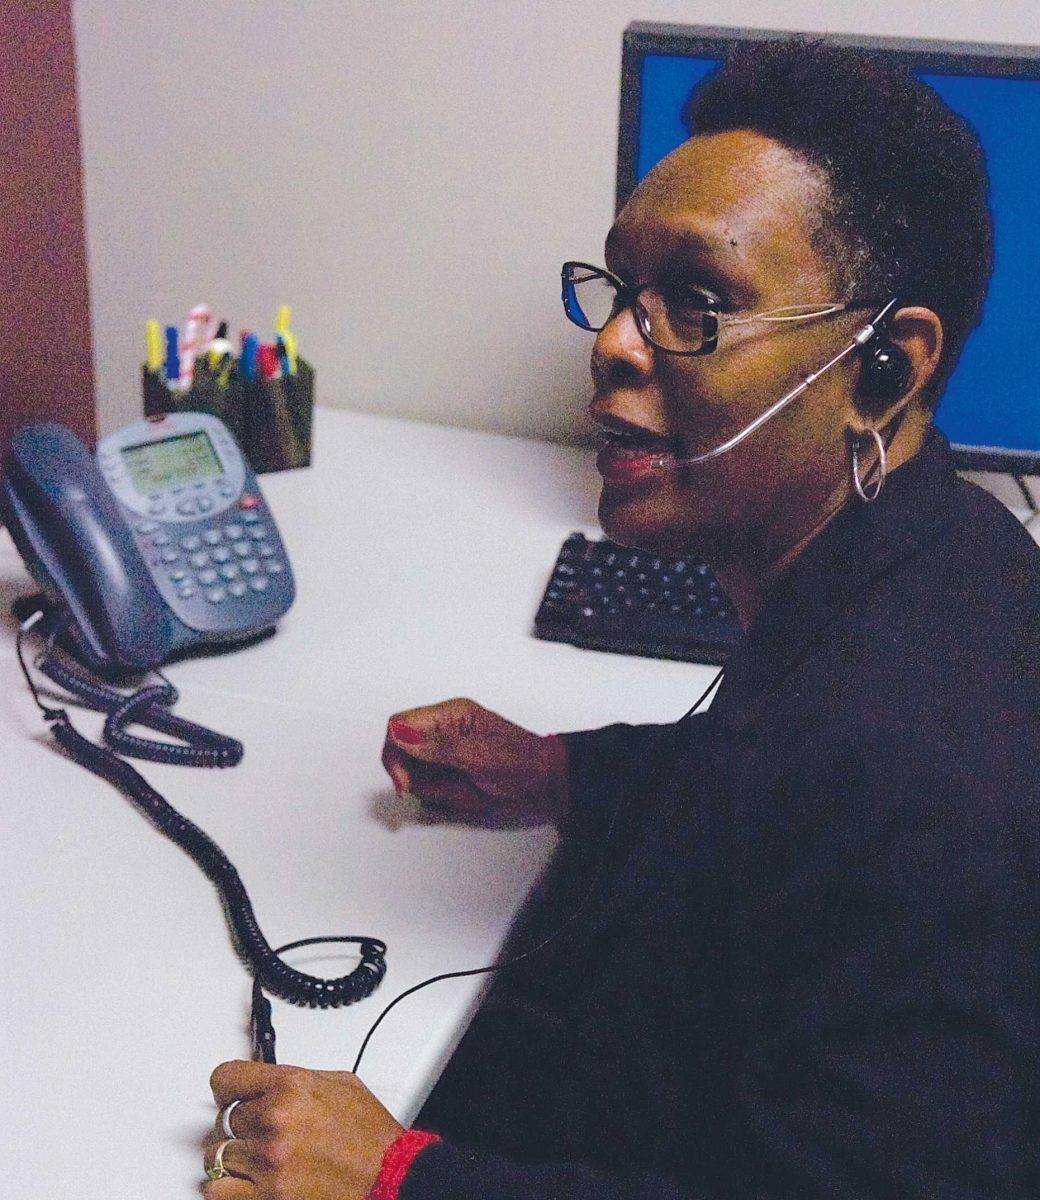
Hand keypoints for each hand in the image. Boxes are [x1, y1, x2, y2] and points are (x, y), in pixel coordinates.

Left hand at [202, 1060, 403, 1198]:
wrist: (388, 1176)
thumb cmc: (371, 1137)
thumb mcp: (341, 1083)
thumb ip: (297, 1080)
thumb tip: (271, 1083)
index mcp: (291, 1086)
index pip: (226, 1078)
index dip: (227, 1088)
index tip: (230, 1096)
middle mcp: (275, 1119)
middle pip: (225, 1119)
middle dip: (242, 1126)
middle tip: (261, 1132)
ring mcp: (268, 1161)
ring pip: (217, 1154)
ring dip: (235, 1157)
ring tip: (255, 1159)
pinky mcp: (267, 1196)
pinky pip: (217, 1190)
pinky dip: (226, 1188)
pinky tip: (244, 1182)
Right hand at [381, 698, 568, 825]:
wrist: (545, 784)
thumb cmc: (522, 764)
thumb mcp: (480, 756)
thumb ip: (439, 746)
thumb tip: (401, 734)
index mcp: (450, 714)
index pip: (399, 723)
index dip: (393, 751)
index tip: (404, 779)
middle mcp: (442, 729)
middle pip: (398, 746)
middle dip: (407, 772)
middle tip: (428, 789)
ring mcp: (443, 750)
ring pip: (410, 769)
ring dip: (427, 786)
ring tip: (458, 790)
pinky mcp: (446, 770)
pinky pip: (425, 784)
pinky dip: (437, 794)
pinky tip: (461, 794)